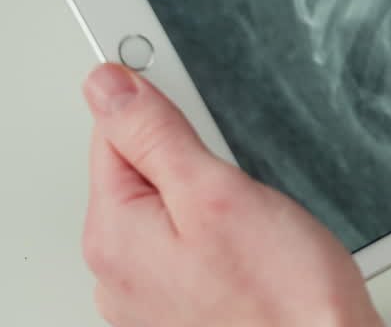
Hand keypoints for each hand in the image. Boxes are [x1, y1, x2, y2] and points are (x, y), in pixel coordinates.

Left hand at [81, 63, 383, 326]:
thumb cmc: (282, 294)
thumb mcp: (218, 192)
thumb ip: (157, 134)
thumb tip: (109, 85)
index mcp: (116, 232)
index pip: (111, 132)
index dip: (159, 101)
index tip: (190, 86)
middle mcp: (118, 269)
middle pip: (140, 170)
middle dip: (192, 154)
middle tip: (241, 168)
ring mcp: (148, 293)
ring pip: (169, 208)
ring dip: (210, 195)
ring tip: (257, 213)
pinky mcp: (183, 304)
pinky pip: (187, 244)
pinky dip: (219, 231)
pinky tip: (255, 239)